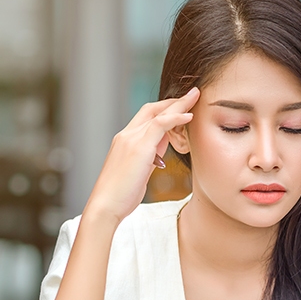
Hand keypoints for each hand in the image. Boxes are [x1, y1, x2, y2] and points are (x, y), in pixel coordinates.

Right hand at [84, 87, 199, 224]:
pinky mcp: (139, 147)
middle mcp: (126, 135)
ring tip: (195, 96)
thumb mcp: (138, 172)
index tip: (181, 108)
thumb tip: (159, 155)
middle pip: (152, 109)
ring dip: (178, 104)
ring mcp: (131, 139)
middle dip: (173, 101)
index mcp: (125, 141)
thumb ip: (148, 159)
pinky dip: (176, 117)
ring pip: (158, 113)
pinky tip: (189, 115)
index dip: (164, 111)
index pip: (146, 117)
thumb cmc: (121, 195)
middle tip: (192, 94)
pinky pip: (160, 124)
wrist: (105, 205)